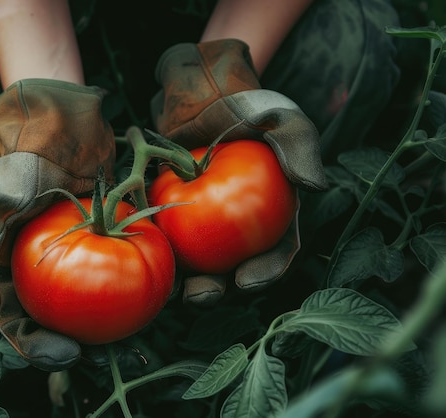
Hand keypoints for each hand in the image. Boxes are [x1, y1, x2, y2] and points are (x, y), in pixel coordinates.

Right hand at [0, 79, 115, 370]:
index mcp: (4, 270)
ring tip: (127, 336)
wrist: (65, 127)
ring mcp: (68, 257)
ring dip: (102, 325)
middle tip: (103, 353)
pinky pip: (111, 270)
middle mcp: (34, 270)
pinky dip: (124, 286)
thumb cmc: (25, 161)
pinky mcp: (97, 241)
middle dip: (74, 342)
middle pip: (52, 321)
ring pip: (83, 303)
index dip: (36, 345)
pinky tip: (146, 296)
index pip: (16, 321)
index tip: (68, 354)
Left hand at [150, 39, 326, 304]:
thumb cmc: (248, 108)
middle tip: (199, 295)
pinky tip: (146, 260)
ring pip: (196, 262)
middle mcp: (240, 226)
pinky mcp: (173, 211)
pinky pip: (166, 237)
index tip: (246, 281)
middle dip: (216, 290)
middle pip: (231, 268)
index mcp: (274, 215)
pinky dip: (157, 251)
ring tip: (170, 293)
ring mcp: (205, 221)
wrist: (202, 92)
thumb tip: (315, 185)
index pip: (276, 253)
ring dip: (184, 282)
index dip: (264, 273)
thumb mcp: (282, 121)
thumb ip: (300, 149)